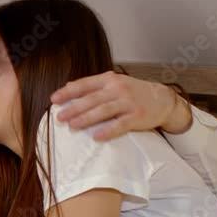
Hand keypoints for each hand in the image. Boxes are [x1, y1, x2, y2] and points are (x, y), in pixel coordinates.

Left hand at [49, 71, 191, 139]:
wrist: (163, 99)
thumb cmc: (134, 92)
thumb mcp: (114, 83)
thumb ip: (93, 85)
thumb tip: (68, 86)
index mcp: (109, 80)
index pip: (85, 85)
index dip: (68, 92)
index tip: (54, 100)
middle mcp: (118, 89)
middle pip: (92, 99)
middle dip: (74, 108)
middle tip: (59, 117)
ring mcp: (128, 102)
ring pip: (104, 110)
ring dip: (87, 118)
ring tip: (73, 125)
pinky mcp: (137, 116)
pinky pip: (121, 124)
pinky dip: (109, 130)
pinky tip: (97, 136)